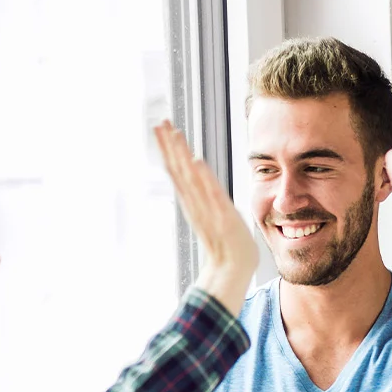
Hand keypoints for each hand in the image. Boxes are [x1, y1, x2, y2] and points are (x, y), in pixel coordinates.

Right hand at [156, 121, 256, 308]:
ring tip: (173, 133)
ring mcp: (207, 210)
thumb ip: (205, 195)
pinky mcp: (222, 218)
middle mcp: (195, 203)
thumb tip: (201, 178)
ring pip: (190, 177)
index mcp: (193, 201)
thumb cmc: (226, 242)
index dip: (169, 148)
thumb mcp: (213, 212)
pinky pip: (211, 195)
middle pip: (177, 169)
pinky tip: (196, 162)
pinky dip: (203, 179)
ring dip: (181, 155)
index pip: (177, 170)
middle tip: (159, 122)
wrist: (232, 269)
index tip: (161, 127)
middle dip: (168, 145)